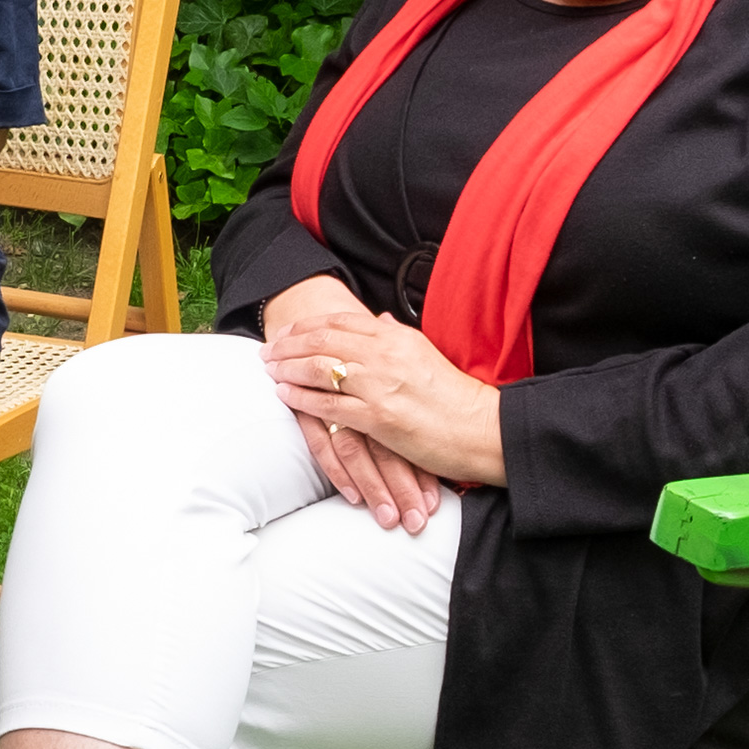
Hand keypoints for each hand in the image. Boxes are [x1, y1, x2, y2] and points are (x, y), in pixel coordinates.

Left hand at [261, 279, 503, 527]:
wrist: (481, 429)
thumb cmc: (453, 397)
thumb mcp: (425, 354)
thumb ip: (397, 335)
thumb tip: (379, 319)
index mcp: (396, 337)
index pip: (340, 322)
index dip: (307, 325)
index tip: (286, 330)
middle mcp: (385, 355)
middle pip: (322, 341)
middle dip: (288, 344)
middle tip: (267, 351)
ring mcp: (380, 386)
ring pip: (319, 369)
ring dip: (288, 368)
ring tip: (270, 371)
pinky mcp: (377, 417)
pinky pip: (328, 405)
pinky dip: (301, 399)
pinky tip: (285, 395)